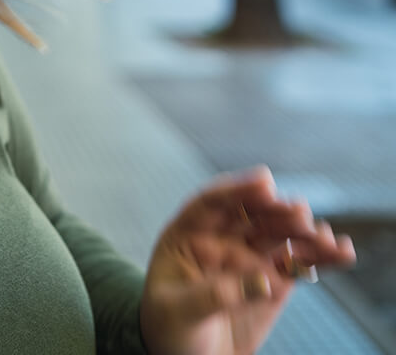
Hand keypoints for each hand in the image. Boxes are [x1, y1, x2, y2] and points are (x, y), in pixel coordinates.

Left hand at [139, 166, 355, 354]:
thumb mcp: (179, 310)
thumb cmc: (170, 329)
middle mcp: (220, 239)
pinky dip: (320, 257)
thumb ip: (216, 294)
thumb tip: (265, 280)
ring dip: (304, 232)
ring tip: (325, 238)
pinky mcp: (274, 280)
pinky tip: (341, 251)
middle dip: (276, 211)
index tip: (265, 182)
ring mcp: (249, 258)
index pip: (210, 204)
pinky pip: (299, 263)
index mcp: (186, 235)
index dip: (236, 190)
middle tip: (300, 214)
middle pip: (252, 215)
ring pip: (280, 236)